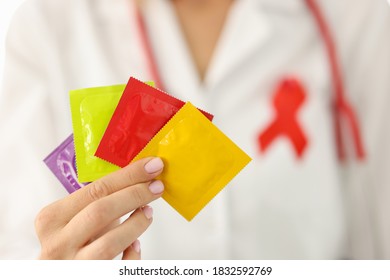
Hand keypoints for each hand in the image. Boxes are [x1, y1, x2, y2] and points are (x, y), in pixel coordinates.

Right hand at [35, 157, 163, 258]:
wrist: (60, 274)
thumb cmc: (70, 242)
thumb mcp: (75, 218)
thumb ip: (97, 201)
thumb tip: (138, 177)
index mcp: (51, 219)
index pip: (95, 190)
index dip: (128, 176)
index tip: (152, 166)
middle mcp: (57, 244)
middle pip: (101, 211)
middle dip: (135, 194)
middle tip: (156, 186)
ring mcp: (72, 266)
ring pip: (109, 243)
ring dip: (136, 223)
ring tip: (148, 212)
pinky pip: (118, 269)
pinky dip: (132, 255)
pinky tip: (136, 244)